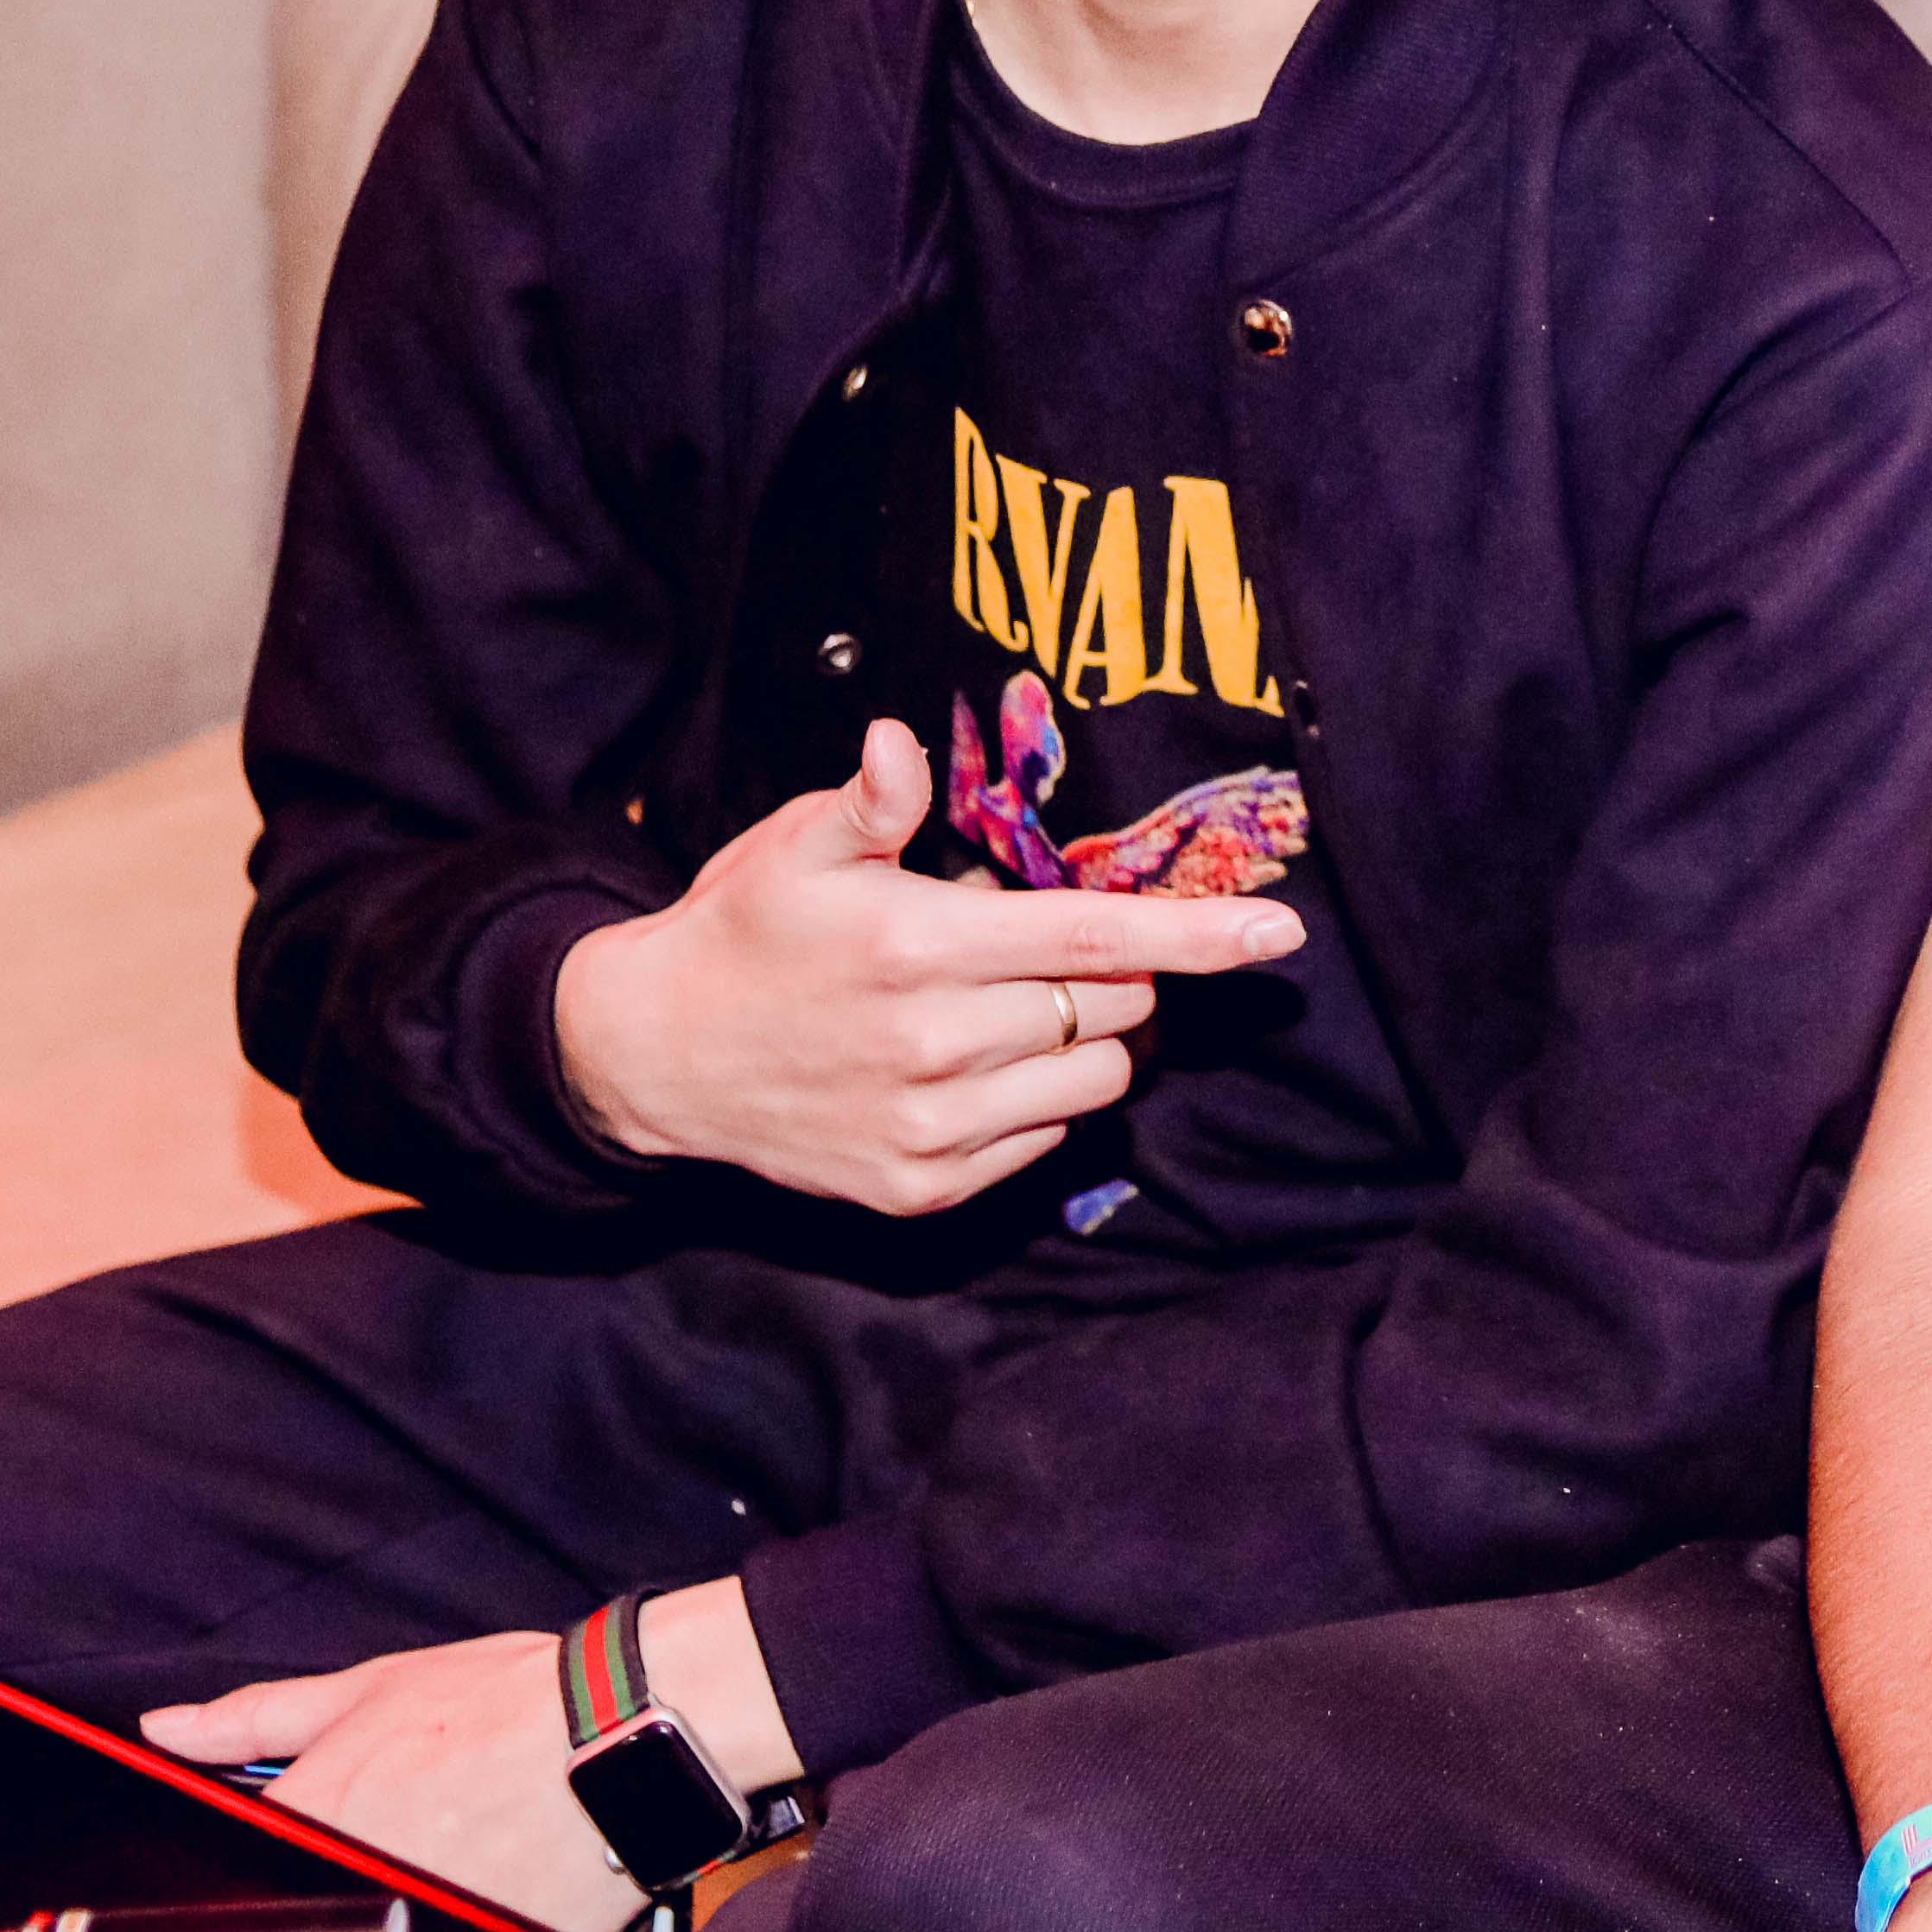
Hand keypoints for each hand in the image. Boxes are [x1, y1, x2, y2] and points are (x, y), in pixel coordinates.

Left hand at [139, 1629, 633, 1931]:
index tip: (332, 1808)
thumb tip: (165, 1729)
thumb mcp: (371, 1688)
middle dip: (350, 1858)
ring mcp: (412, 1925)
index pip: (248, 1851)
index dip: (288, 1828)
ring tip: (462, 1835)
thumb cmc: (508, 1702)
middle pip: (314, 1894)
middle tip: (417, 1811)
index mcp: (312, 1815)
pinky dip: (458, 1914)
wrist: (625, 1735)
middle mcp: (352, 1880)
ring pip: (374, 1926)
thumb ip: (256, 1718)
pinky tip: (497, 1870)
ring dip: (404, 1888)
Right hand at [554, 718, 1304, 1209]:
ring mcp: (932, 1128)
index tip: (1280, 934)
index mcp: (918, 945)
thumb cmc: (742, 932)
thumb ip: (869, 803)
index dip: (1199, 934)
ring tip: (1003, 1009)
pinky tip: (968, 1069)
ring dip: (1081, 1039)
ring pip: (1094, 1080)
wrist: (652, 1059)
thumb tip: (901, 743)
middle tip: (1043, 946)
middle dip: (1114, 969)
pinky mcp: (922, 1188)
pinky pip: (1043, 1144)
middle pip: (1113, 1004)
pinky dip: (1033, 1103)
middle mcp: (936, 1044)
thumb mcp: (794, 850)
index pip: (1096, 936)